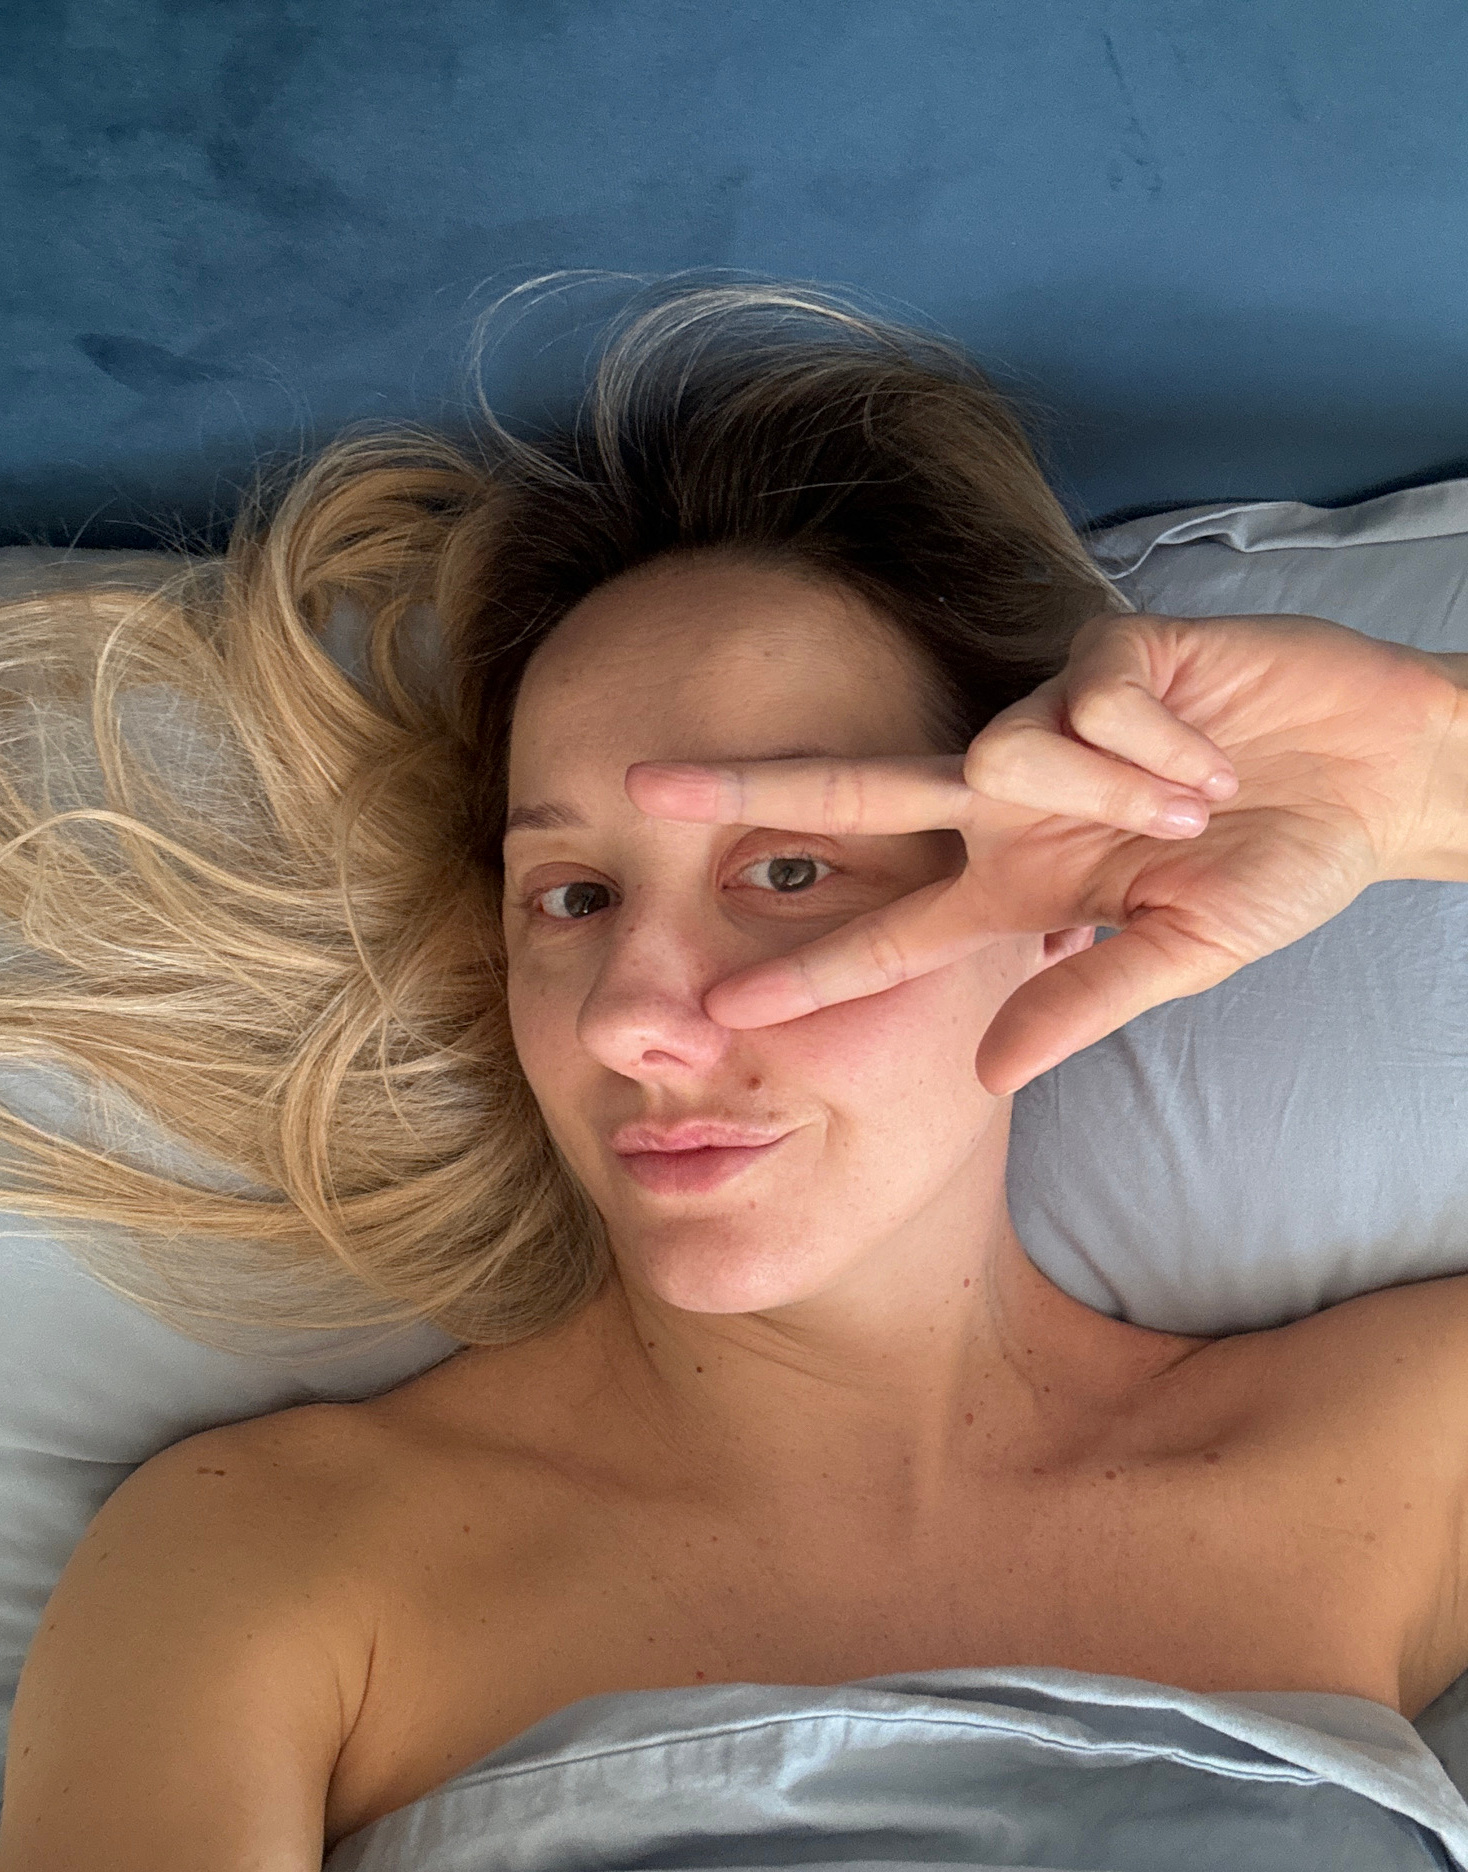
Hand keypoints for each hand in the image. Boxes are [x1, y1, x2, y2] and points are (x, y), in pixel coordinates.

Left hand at [624, 612, 1463, 1094]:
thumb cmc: (1277, 867)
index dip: (808, 967)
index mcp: (1017, 885)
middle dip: (746, 791)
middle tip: (635, 793)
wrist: (1372, 773)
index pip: (890, 934)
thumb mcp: (1181, 952)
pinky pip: (1088, 703)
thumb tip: (985, 1077)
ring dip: (1108, 792)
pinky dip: (1155, 745)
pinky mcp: (1103, 658)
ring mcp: (1049, 728)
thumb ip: (1082, 1002)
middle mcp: (1009, 804)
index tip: (720, 1007)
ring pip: (1004, 749)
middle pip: (852, 794)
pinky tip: (1213, 757)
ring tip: (1195, 810)